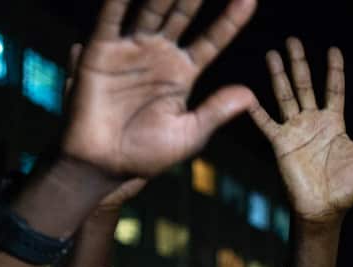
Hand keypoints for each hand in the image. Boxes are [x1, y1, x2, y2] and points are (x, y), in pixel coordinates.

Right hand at [60, 0, 256, 180]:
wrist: (105, 165)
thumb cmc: (148, 154)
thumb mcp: (190, 133)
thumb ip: (217, 111)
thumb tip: (251, 95)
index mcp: (183, 72)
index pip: (213, 39)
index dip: (230, 20)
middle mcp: (159, 54)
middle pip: (182, 14)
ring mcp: (131, 49)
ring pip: (150, 8)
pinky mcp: (102, 51)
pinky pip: (111, 18)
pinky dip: (118, 0)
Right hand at [249, 37, 352, 224]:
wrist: (324, 209)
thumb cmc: (347, 187)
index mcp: (334, 123)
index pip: (334, 89)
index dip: (334, 70)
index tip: (333, 50)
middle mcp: (313, 122)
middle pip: (305, 86)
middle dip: (299, 64)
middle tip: (292, 41)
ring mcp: (295, 131)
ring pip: (285, 96)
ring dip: (279, 76)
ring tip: (273, 54)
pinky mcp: (281, 144)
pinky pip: (266, 123)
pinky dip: (256, 110)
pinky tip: (248, 95)